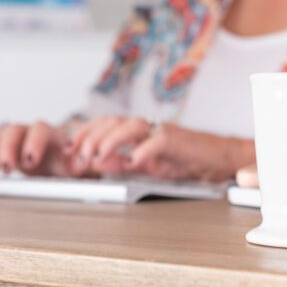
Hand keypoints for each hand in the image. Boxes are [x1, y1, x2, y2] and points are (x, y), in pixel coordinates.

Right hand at [0, 121, 93, 177]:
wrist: (57, 163)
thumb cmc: (66, 162)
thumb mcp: (75, 164)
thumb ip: (79, 162)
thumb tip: (84, 161)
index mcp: (50, 134)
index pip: (40, 130)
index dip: (33, 143)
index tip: (29, 161)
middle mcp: (31, 133)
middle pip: (15, 130)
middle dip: (8, 148)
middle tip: (7, 167)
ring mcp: (17, 139)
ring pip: (1, 134)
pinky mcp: (6, 148)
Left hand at [68, 117, 254, 182]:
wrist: (217, 158)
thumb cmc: (185, 159)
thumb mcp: (148, 165)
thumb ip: (123, 163)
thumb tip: (99, 164)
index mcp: (138, 130)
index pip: (105, 124)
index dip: (85, 132)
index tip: (70, 147)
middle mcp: (147, 126)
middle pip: (113, 122)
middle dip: (91, 137)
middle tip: (79, 155)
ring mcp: (161, 131)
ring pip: (130, 126)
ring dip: (110, 141)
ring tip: (97, 156)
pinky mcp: (177, 140)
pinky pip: (156, 142)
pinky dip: (142, 151)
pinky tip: (132, 162)